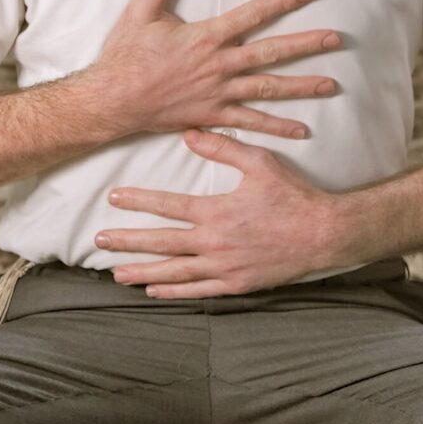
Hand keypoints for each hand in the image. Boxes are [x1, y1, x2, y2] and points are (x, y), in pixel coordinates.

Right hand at [94, 0, 341, 140]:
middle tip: (336, 39)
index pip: (253, 15)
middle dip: (306, 45)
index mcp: (206, 37)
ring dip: (302, 87)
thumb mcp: (142, 8)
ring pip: (268, 88)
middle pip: (271, 53)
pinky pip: (250, 123)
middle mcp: (219, 66)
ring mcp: (218, 94)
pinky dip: (276, 127)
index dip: (282, 2)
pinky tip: (300, 130)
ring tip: (330, 85)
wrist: (112, 99)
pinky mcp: (212, 117)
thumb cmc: (126, 53)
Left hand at [95, 128, 341, 296]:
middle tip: (99, 242)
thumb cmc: (292, 195)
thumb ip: (223, 147)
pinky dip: (173, 290)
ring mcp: (224, 268)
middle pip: (162, 243)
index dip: (138, 201)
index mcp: (217, 211)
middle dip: (128, 242)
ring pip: (174, 272)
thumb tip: (189, 132)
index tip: (113, 199)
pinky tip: (154, 289)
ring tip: (116, 274)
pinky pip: (197, 291)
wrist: (323, 233)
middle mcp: (214, 243)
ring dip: (143, 272)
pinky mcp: (236, 284)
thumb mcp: (260, 162)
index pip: (168, 206)